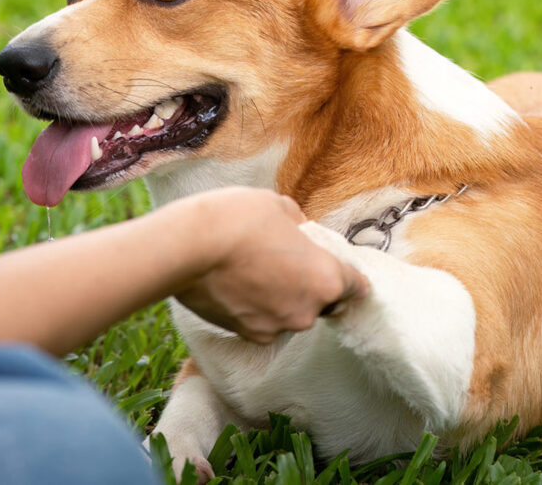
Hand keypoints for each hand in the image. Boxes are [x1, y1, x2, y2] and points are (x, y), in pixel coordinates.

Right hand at [167, 188, 368, 343]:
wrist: (186, 249)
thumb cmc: (237, 221)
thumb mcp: (277, 206)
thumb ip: (298, 224)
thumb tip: (297, 230)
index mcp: (325, 278)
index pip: (355, 287)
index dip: (350, 277)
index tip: (342, 271)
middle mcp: (306, 311)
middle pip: (320, 302)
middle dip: (308, 285)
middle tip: (284, 261)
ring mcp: (275, 327)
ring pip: (288, 312)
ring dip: (279, 297)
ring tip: (252, 271)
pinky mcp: (245, 335)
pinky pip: (260, 322)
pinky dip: (253, 308)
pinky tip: (235, 284)